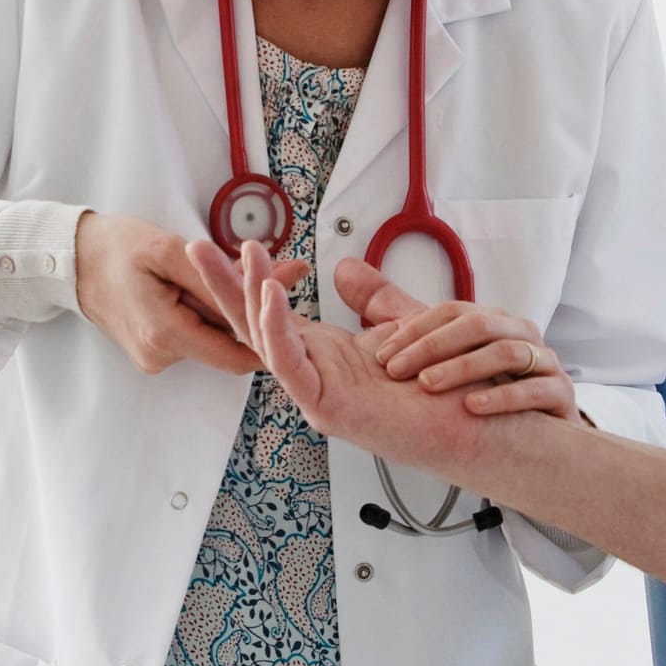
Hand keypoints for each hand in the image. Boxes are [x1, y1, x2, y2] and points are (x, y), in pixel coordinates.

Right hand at [77, 212, 306, 377]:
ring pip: (213, 339)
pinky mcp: (154, 351)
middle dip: (253, 311)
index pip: (236, 355)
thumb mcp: (170, 251)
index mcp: (164, 334)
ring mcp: (155, 357)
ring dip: (229, 309)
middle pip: (227, 345)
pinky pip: (196, 335)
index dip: (268, 334)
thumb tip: (278, 280)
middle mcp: (160, 356)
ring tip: (239, 270)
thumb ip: (224, 274)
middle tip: (280, 272)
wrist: (73, 260)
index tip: (291, 307)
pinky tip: (209, 286)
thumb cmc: (116, 248)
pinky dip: (209, 312)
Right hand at [184, 239, 489, 475]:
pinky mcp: (325, 407)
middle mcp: (311, 374)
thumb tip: (345, 268)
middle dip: (224, 285)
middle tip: (195, 248)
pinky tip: (269, 295)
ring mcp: (314, 393)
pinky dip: (276, 327)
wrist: (470, 418)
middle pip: (253, 324)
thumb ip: (371, 297)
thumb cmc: (438, 383)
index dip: (248, 280)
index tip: (233, 247)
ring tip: (240, 255)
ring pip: (265, 340)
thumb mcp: (399, 324)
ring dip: (247, 295)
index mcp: (321, 356)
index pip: (270, 313)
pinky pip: (291, 363)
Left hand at [367, 298, 574, 420]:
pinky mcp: (560, 395)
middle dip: (433, 347)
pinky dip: (504, 397)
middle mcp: (517, 334)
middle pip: (478, 325)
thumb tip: (345, 270)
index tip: (381, 355)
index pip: (451, 312)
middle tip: (398, 372)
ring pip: (506, 353)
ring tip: (430, 387)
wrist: (536, 432)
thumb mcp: (435, 347)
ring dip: (463, 369)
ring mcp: (542, 362)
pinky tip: (473, 407)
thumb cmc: (485, 385)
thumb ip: (391, 312)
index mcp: (488, 320)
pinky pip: (537, 389)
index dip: (414, 331)